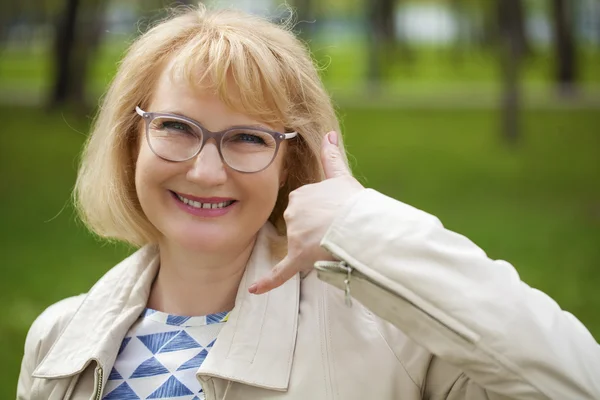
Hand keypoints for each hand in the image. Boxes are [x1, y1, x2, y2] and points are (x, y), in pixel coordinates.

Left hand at [248, 131, 363, 294]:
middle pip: (300, 224)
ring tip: (336, 242)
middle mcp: (293, 212)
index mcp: (301, 194)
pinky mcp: (298, 258)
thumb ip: (332, 155)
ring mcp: (295, 235)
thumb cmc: (355, 202)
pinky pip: (280, 273)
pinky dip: (267, 282)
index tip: (333, 213)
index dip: (320, 212)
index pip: (304, 205)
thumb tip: (328, 133)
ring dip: (314, 246)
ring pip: (299, 244)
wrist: (360, 224)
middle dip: (316, 229)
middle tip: (337, 228)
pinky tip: (254, 290)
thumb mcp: (343, 176)